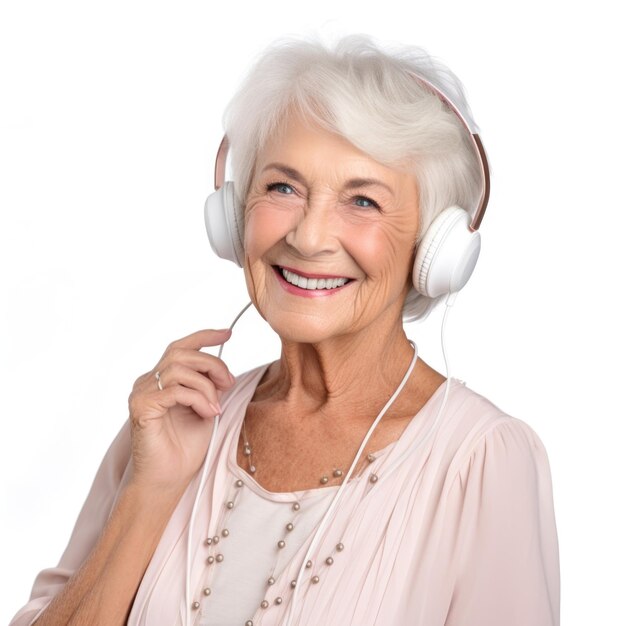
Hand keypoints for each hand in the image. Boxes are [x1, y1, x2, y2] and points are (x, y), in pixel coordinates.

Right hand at [127, 328, 234, 494]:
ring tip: (215, 409)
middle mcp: (147, 382)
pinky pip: (175, 389)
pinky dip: (198, 398)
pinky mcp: (141, 407)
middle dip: (213, 364)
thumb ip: (209, 387)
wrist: (168, 480)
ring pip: (179, 369)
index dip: (204, 336)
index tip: (228, 333)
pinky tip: (208, 414)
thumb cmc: (185, 449)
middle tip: (229, 384)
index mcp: (162, 380)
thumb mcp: (205, 409)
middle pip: (182, 353)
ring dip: (206, 386)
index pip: (181, 347)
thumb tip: (223, 369)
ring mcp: (141, 393)